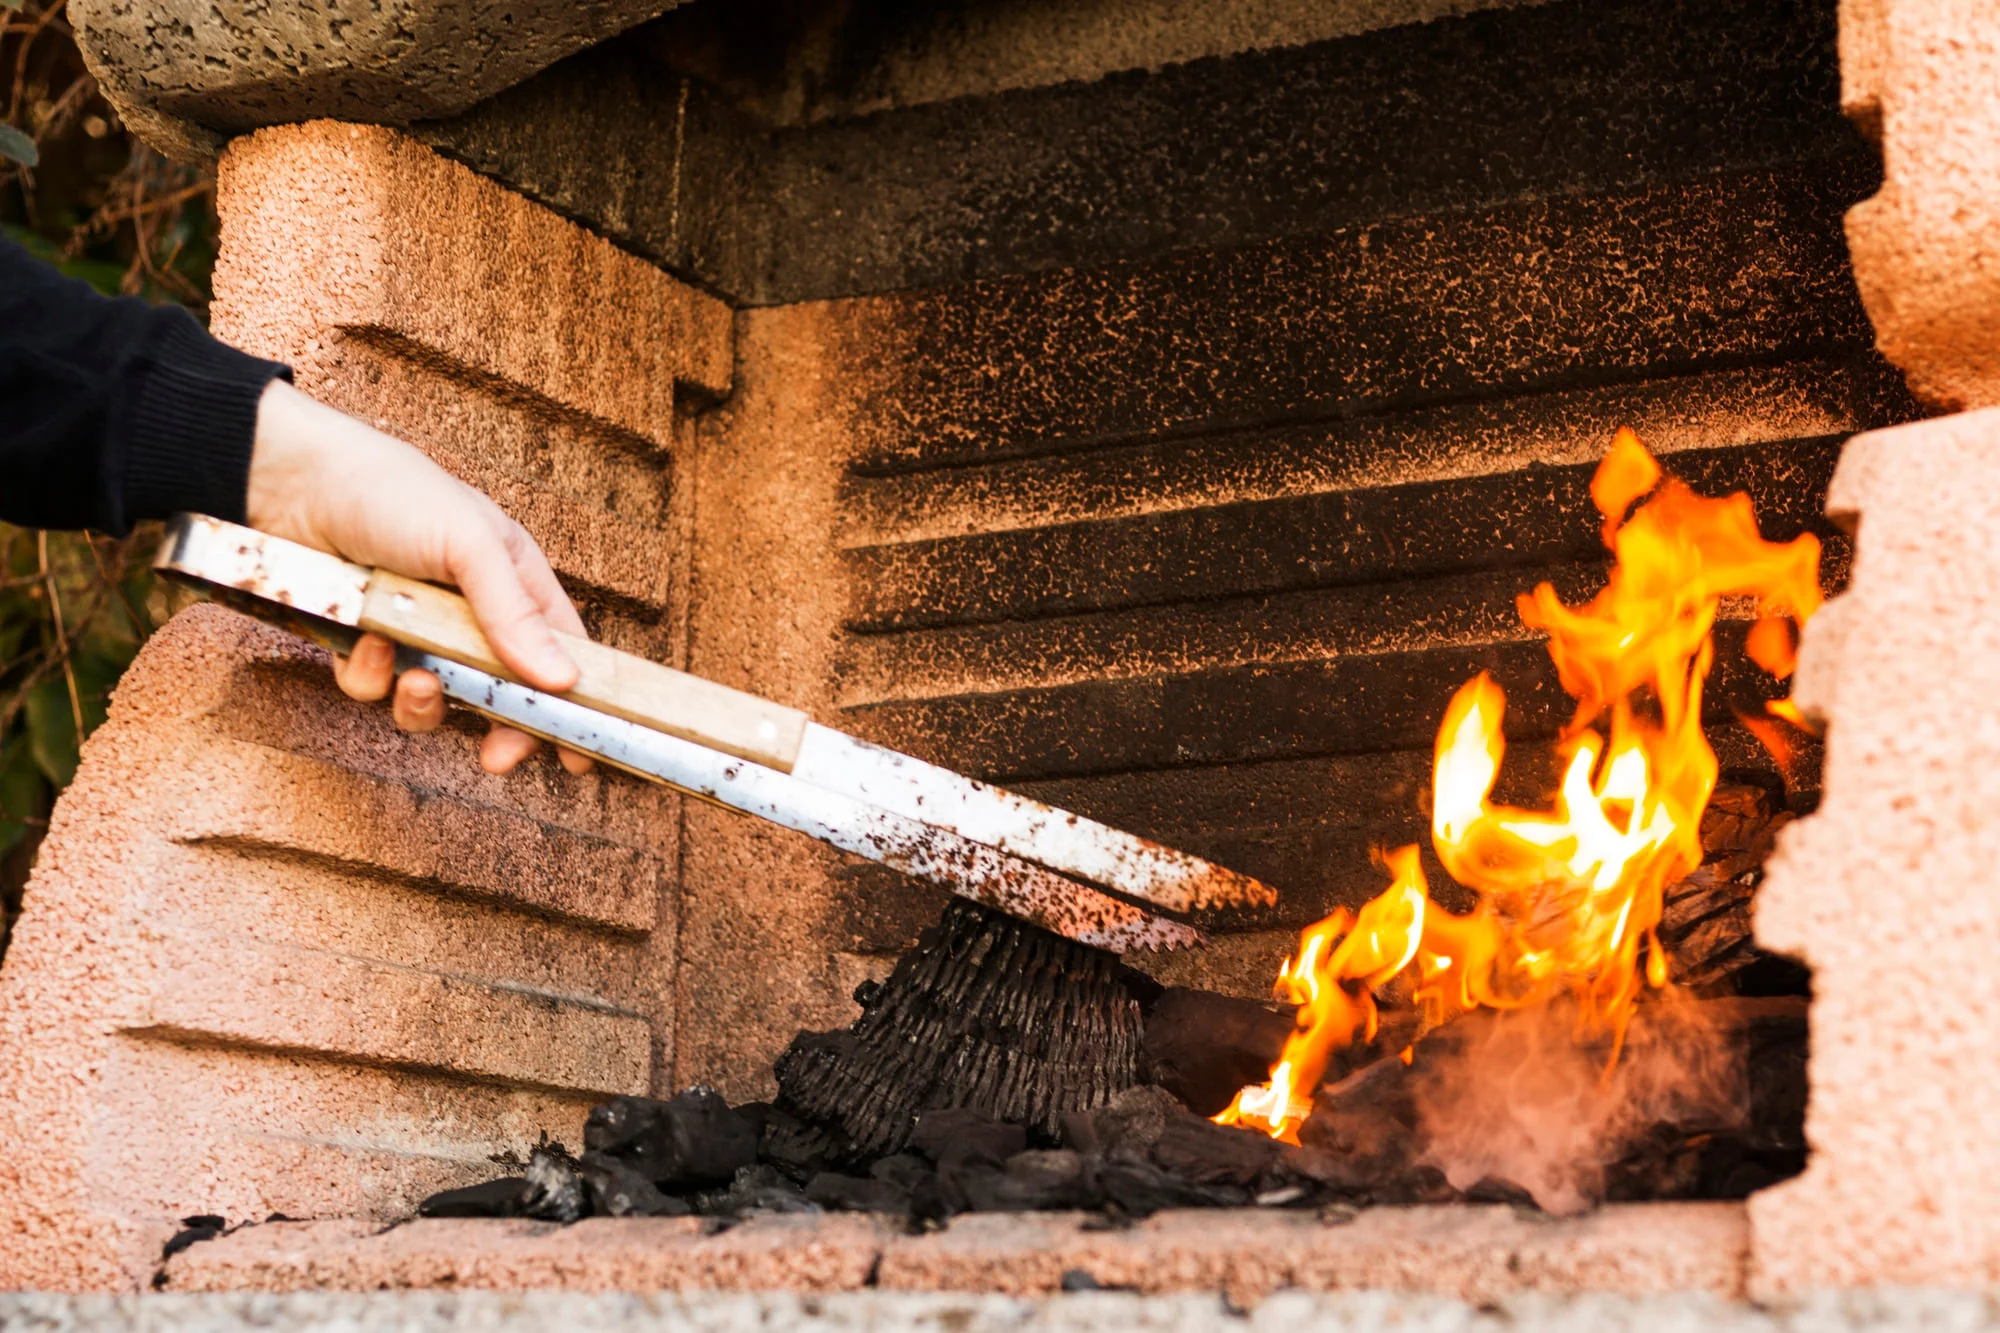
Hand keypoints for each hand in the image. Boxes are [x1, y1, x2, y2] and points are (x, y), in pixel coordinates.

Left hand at [245, 379, 591, 775]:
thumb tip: (564, 680)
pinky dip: (369, 675)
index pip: (560, 652)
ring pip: (436, 701)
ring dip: (426, 703)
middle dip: (501, 728)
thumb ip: (515, 614)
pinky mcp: (363, 644)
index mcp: (514, 582)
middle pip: (503, 692)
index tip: (578, 754)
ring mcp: (416, 633)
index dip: (573, 702)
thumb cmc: (391, 491)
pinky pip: (375, 688)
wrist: (286, 480)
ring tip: (415, 679)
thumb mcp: (470, 544)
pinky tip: (362, 639)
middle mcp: (470, 613)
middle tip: (497, 756)